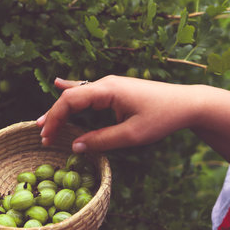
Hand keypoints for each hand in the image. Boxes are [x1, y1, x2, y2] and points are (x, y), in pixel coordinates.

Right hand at [37, 75, 201, 152]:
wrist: (187, 103)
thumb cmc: (162, 118)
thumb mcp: (132, 135)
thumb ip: (101, 140)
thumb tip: (74, 146)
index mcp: (107, 90)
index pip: (70, 100)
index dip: (54, 118)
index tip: (45, 136)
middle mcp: (106, 83)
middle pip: (70, 96)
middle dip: (54, 115)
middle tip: (41, 134)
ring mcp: (111, 85)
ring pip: (77, 93)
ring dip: (60, 107)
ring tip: (44, 121)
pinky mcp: (116, 90)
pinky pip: (88, 90)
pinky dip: (71, 92)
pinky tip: (59, 84)